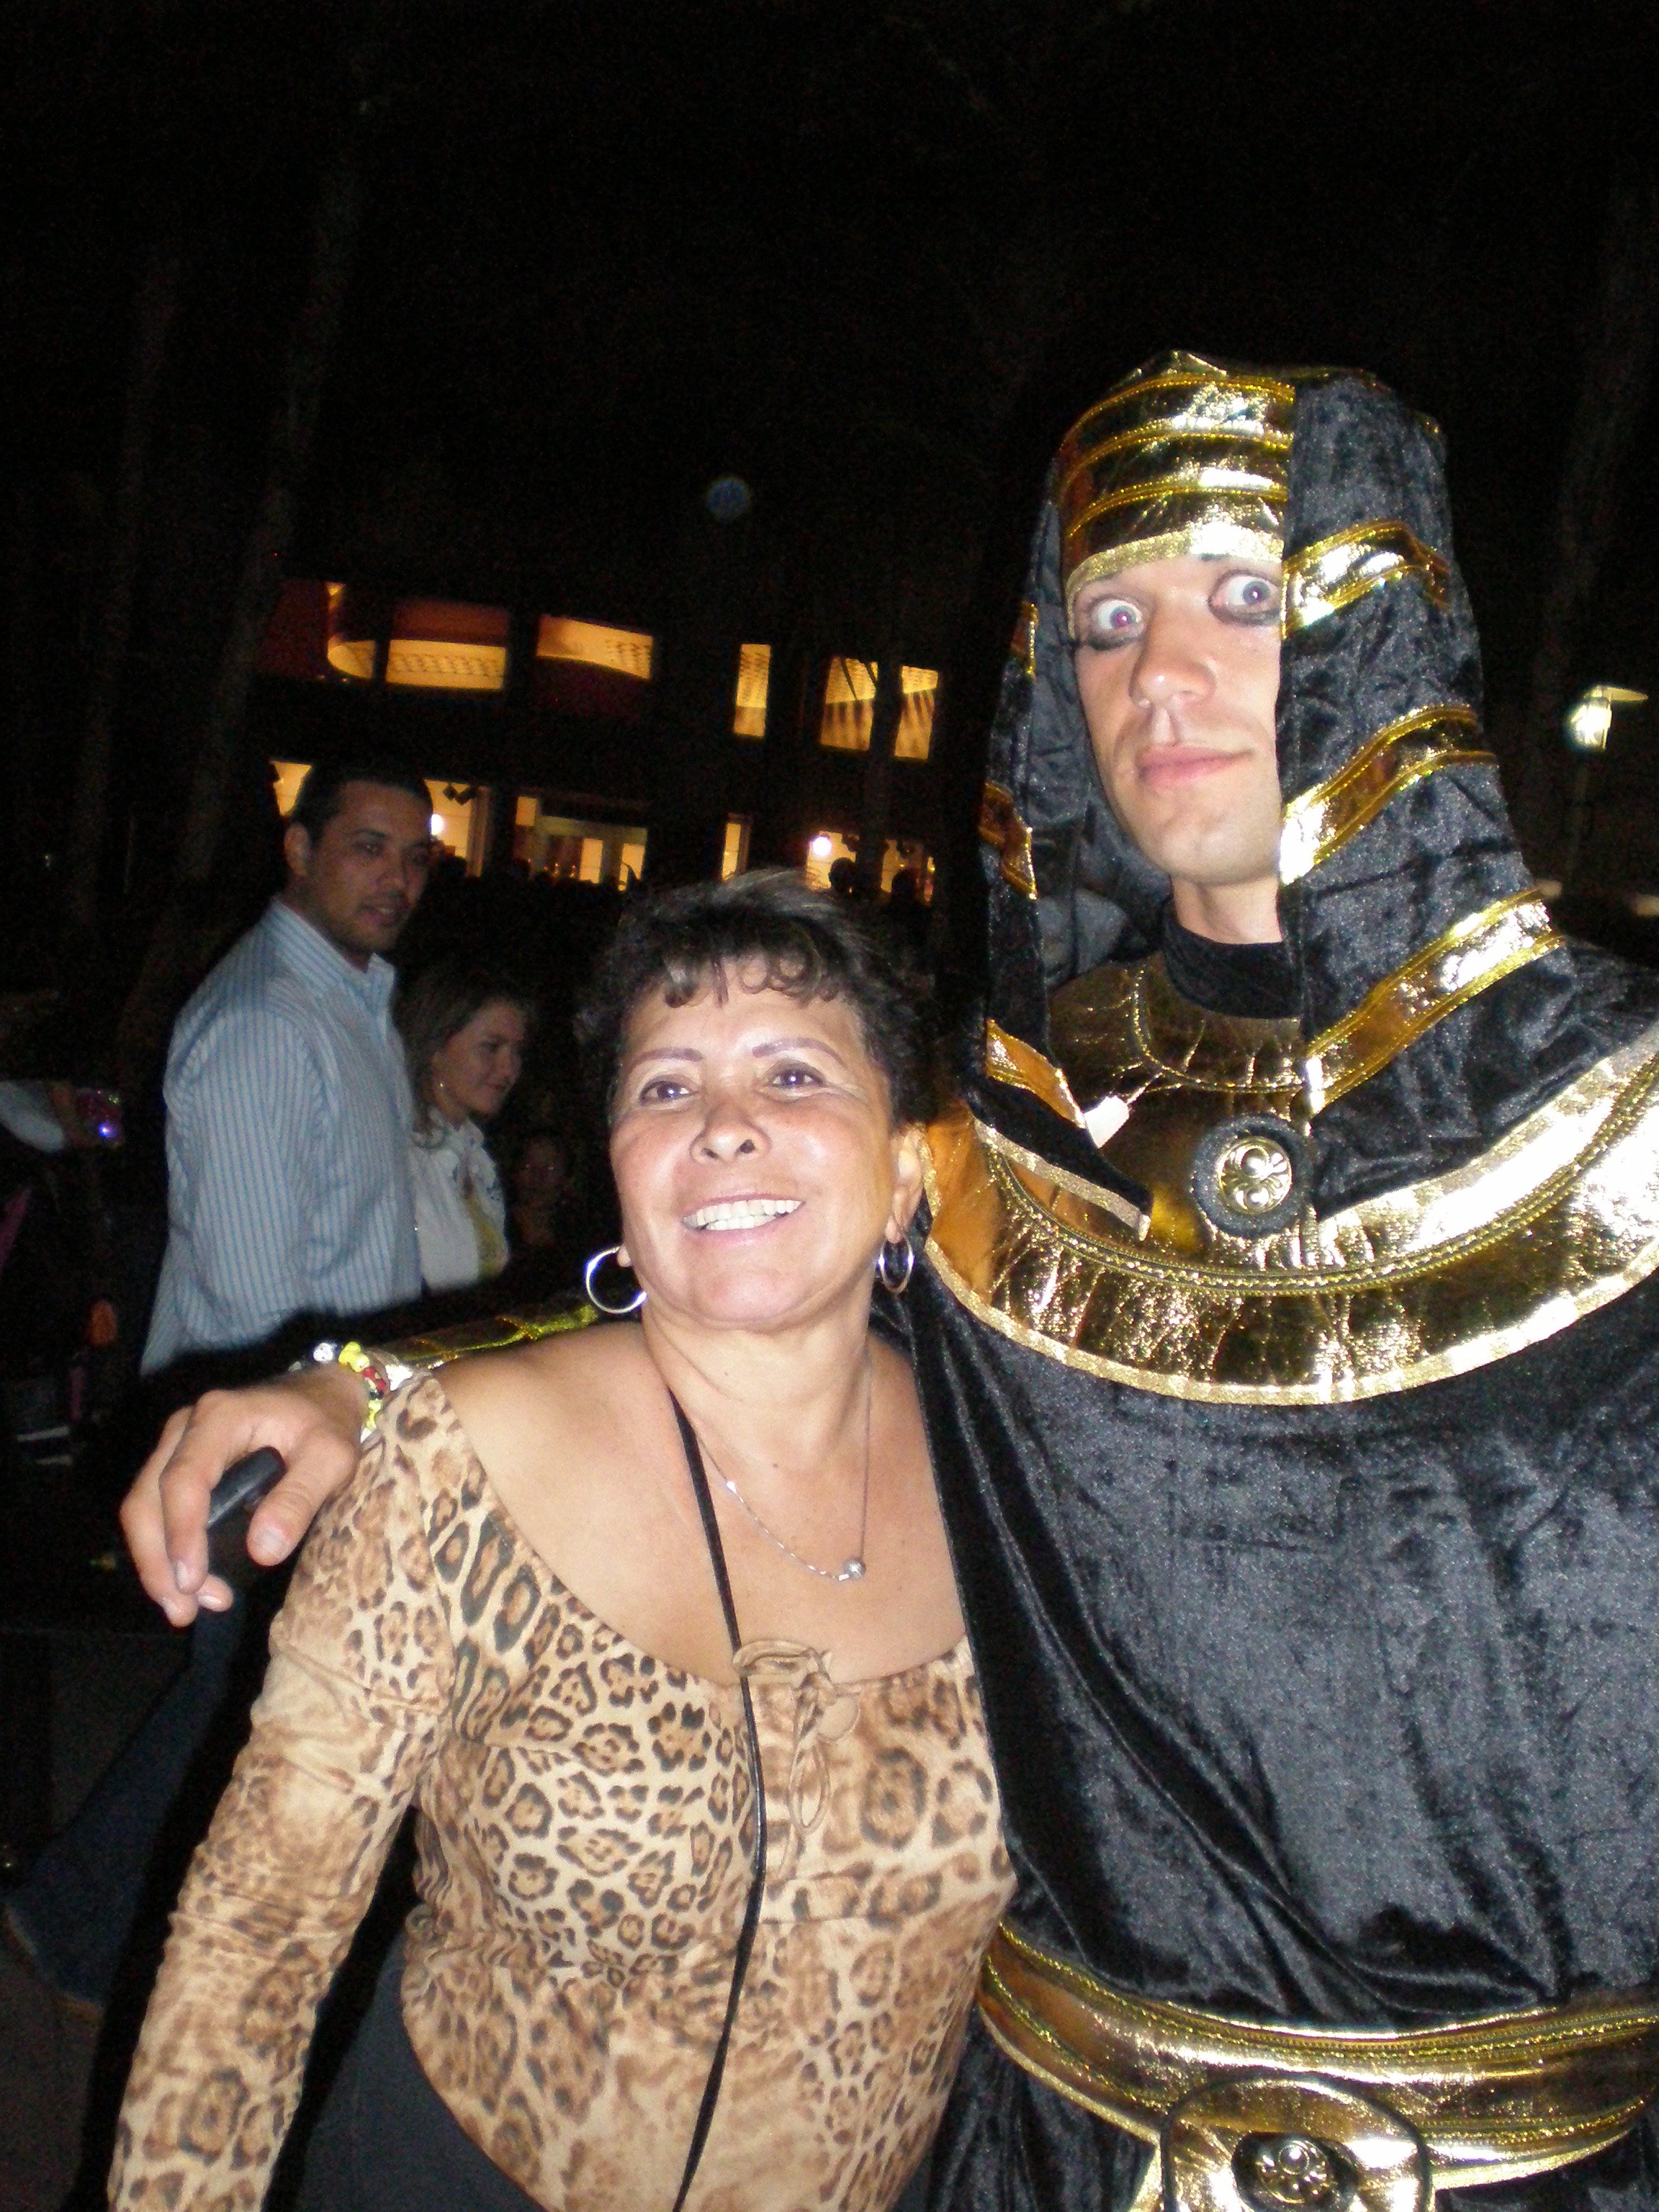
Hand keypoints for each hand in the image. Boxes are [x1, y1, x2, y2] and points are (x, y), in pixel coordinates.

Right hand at [121, 1367, 369, 1624]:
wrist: (321, 1394)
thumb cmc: (328, 1422)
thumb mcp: (331, 1457)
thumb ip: (300, 1498)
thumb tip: (262, 1550)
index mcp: (220, 1417)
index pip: (184, 1479)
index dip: (181, 1534)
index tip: (192, 1582)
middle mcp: (186, 1427)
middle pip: (147, 1498)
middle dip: (159, 1561)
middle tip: (186, 1610)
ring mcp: (177, 1444)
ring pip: (143, 1507)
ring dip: (156, 1562)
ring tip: (186, 1608)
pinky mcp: (179, 1463)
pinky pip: (156, 1508)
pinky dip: (164, 1548)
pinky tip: (187, 1584)